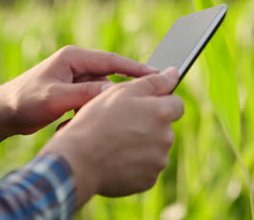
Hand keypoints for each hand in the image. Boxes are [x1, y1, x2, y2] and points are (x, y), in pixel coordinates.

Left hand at [0, 45, 156, 136]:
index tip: (158, 76)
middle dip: (130, 84)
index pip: (111, 60)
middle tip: (154, 95)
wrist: (2, 113)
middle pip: (111, 73)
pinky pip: (93, 98)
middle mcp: (75, 65)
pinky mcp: (70, 93)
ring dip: (114, 99)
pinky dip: (101, 107)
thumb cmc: (23, 101)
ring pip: (103, 88)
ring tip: (135, 111)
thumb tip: (114, 92)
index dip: (136, 68)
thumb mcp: (54, 98)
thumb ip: (83, 94)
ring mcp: (73, 79)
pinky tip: (110, 119)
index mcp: (72, 58)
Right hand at [40, 68, 183, 207]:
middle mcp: (166, 138)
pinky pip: (145, 168)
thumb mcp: (120, 92)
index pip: (175, 103)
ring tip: (113, 142)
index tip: (137, 106)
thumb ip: (153, 81)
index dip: (156, 102)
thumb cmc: (96, 121)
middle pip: (164, 127)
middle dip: (147, 124)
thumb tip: (174, 73)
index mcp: (162, 112)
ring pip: (154, 148)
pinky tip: (114, 158)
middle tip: (118, 124)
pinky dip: (133, 163)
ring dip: (140, 144)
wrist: (78, 159)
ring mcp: (158, 161)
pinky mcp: (148, 180)